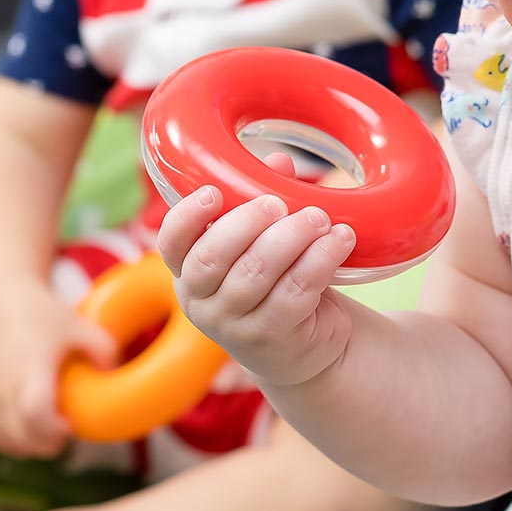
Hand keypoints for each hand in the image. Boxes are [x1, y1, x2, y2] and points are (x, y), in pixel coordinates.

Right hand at [0, 278, 116, 458]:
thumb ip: (102, 348)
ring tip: (50, 433)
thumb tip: (116, 373)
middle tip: (66, 430)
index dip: (53, 429)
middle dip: (48, 444)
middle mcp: (5, 383)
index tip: (70, 424)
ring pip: (5, 439)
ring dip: (30, 446)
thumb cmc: (39, 311)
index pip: (34, 411)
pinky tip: (30, 433)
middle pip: (21, 435)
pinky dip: (12, 442)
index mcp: (30, 365)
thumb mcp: (77, 324)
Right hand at [157, 153, 356, 387]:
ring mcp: (235, 326)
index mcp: (188, 273)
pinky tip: (340, 239)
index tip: (214, 192)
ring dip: (292, 237)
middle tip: (279, 203)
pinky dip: (320, 259)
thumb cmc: (276, 283)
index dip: (187, 217)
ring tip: (320, 217)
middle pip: (213, 258)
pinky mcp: (274, 338)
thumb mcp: (262, 244)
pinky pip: (295, 292)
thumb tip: (279, 161)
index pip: (171, 243)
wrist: (305, 349)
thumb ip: (263, 202)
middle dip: (247, 222)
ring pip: (256, 273)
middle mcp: (202, 303)